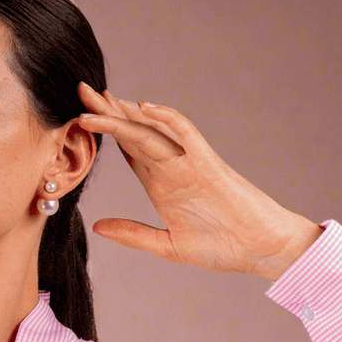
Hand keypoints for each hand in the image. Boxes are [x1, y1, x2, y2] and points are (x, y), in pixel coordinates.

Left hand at [76, 83, 322, 279]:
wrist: (263, 250)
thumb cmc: (224, 247)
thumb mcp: (167, 245)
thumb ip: (132, 234)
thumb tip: (97, 225)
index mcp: (162, 186)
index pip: (128, 150)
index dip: (104, 133)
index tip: (78, 119)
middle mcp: (173, 169)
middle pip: (133, 133)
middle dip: (106, 112)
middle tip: (79, 91)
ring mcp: (189, 164)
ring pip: (151, 130)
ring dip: (122, 113)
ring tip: (93, 96)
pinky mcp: (208, 165)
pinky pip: (186, 134)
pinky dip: (166, 118)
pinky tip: (142, 107)